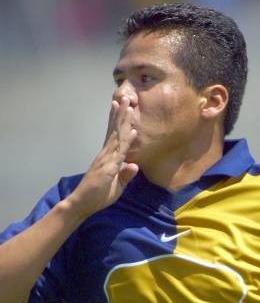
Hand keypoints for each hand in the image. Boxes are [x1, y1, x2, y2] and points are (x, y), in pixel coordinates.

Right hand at [67, 96, 138, 219]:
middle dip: (121, 115)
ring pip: (117, 137)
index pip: (113, 136)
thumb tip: (134, 165)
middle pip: (115, 131)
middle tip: (126, 98)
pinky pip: (119, 152)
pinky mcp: (108, 168)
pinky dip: (126, 141)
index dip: (117, 122)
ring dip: (123, 121)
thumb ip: (125, 175)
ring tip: (128, 106)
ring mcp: (106, 159)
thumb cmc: (97, 196)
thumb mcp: (116, 186)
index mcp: (107, 158)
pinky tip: (132, 132)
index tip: (121, 108)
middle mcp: (106, 155)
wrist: (82, 203)